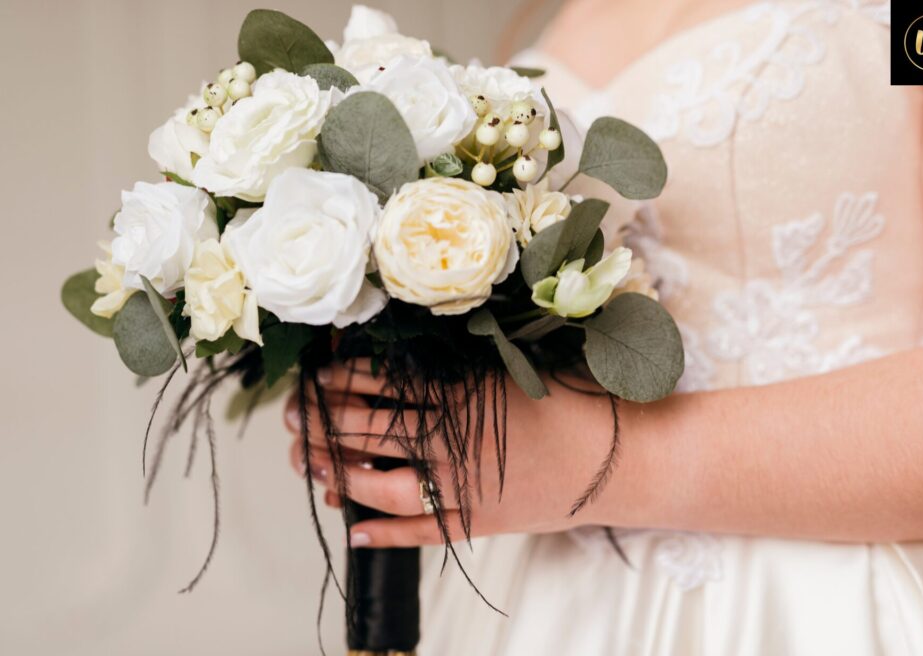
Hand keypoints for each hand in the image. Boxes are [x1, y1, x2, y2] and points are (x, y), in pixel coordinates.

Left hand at [284, 360, 621, 547]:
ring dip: (338, 472)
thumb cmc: (582, 400)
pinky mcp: (480, 521)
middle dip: (324, 421)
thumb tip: (416, 352)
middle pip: (370, 430)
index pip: (383, 384)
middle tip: (294, 415)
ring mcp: (464, 486)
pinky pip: (423, 533)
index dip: (342, 379)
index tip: (317, 374)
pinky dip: (386, 535)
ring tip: (308, 463)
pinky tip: (354, 533)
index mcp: (464, 393)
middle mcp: (455, 440)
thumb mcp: (523, 364)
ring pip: (381, 481)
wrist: (628, 459)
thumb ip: (471, 359)